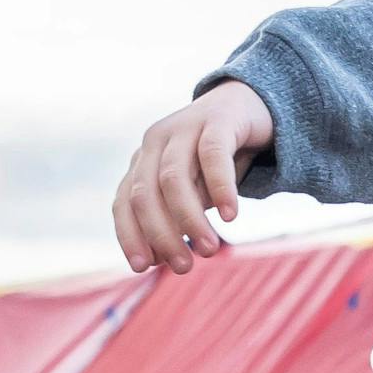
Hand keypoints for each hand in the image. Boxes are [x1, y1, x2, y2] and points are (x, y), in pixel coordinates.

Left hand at [112, 80, 273, 275]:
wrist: (248, 105)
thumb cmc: (216, 160)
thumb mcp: (193, 192)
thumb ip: (177, 218)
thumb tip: (162, 257)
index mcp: (142, 162)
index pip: (124, 203)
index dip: (129, 235)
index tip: (142, 267)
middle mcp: (155, 142)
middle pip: (145, 195)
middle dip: (161, 235)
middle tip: (184, 266)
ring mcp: (183, 127)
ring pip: (173, 179)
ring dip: (189, 220)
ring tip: (210, 250)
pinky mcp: (216, 120)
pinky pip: (212, 156)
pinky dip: (220, 188)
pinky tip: (231, 216)